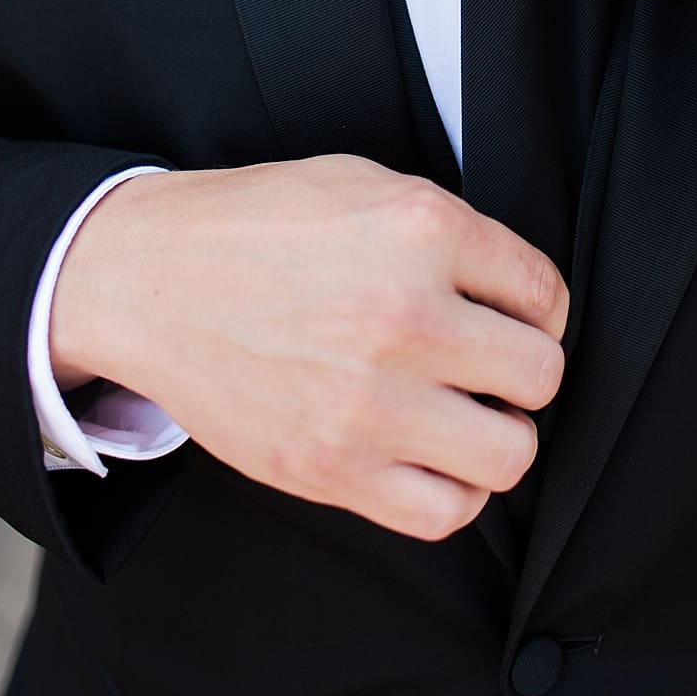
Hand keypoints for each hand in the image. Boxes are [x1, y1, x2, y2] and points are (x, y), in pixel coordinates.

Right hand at [49, 156, 567, 540]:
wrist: (151, 279)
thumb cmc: (258, 225)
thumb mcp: (365, 184)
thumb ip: (450, 232)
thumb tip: (519, 293)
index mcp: (422, 231)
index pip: (545, 292)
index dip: (536, 307)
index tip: (509, 314)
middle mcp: (407, 316)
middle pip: (540, 374)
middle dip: (522, 368)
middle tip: (487, 362)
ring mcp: (370, 401)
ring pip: (511, 453)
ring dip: (497, 434)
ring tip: (462, 411)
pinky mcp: (332, 466)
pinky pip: (445, 511)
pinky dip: (454, 490)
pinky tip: (429, 454)